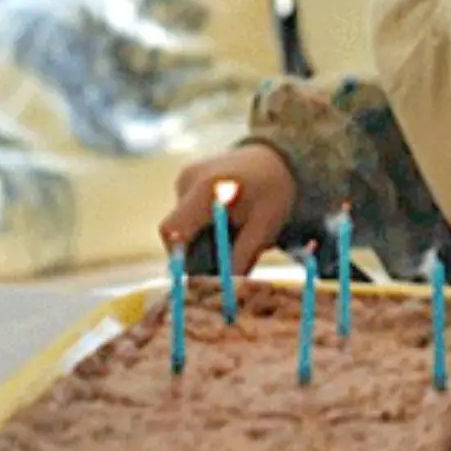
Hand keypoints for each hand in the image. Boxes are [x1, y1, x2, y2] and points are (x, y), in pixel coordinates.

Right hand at [159, 143, 298, 276]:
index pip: (173, 231)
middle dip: (195, 252)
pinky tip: (225, 221)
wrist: (277, 158)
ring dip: (200, 238)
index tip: (200, 274)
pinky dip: (201, 225)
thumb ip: (242, 258)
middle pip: (176, 231)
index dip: (180, 258)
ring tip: (231, 234)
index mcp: (208, 188)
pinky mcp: (187, 179)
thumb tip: (227, 292)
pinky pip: (186, 212)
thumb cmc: (274, 192)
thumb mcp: (264, 227)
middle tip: (222, 261)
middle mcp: (189, 179)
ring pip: (181, 224)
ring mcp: (185, 177)